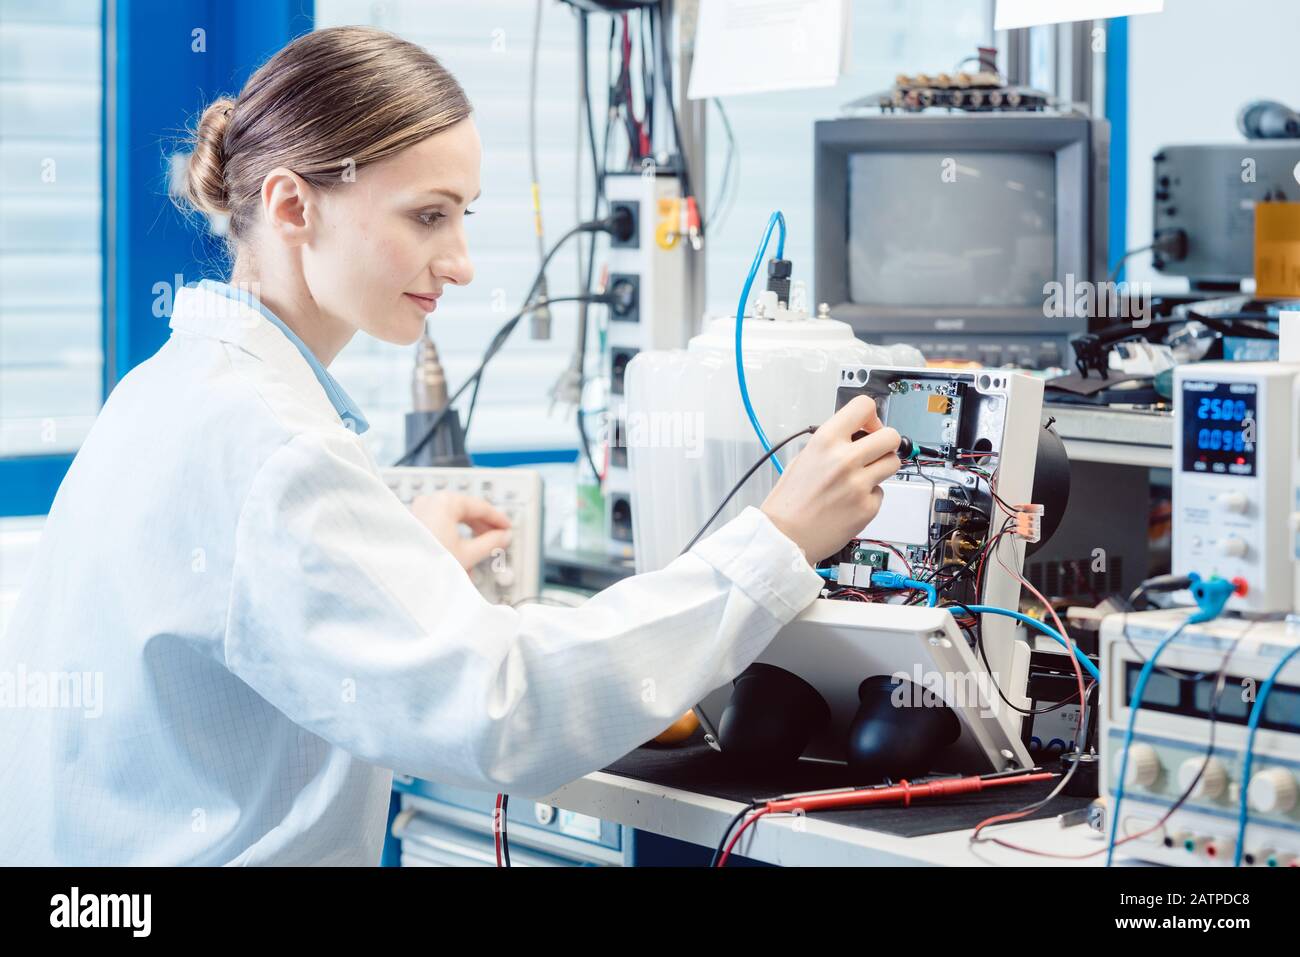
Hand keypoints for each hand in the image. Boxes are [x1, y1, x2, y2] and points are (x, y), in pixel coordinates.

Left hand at [410, 492, 512, 571]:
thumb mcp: (468, 554)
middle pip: (465, 510)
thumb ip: (491, 542)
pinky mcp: (413, 524)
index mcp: (445, 502)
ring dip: (468, 534)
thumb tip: (502, 537)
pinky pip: (439, 524)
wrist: (400, 580)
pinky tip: (459, 551)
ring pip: (452, 518)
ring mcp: (419, 511)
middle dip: (482, 527)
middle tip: (497, 537)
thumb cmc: (427, 565)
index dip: (497, 518)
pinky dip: (452, 535)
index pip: (480, 506)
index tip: (507, 527)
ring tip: (479, 550)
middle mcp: (430, 502)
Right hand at [759, 396, 900, 564]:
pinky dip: (869, 496)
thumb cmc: (789, 501)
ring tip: (861, 478)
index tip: (868, 427)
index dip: (871, 416)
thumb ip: (832, 444)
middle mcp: (845, 459)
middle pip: (890, 436)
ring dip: (881, 467)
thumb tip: (857, 436)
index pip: (864, 406)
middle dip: (885, 442)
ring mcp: (859, 484)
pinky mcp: (868, 507)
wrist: (784, 537)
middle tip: (874, 452)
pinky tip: (850, 502)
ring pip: (893, 463)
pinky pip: (881, 492)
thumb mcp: (804, 457)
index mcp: (826, 441)